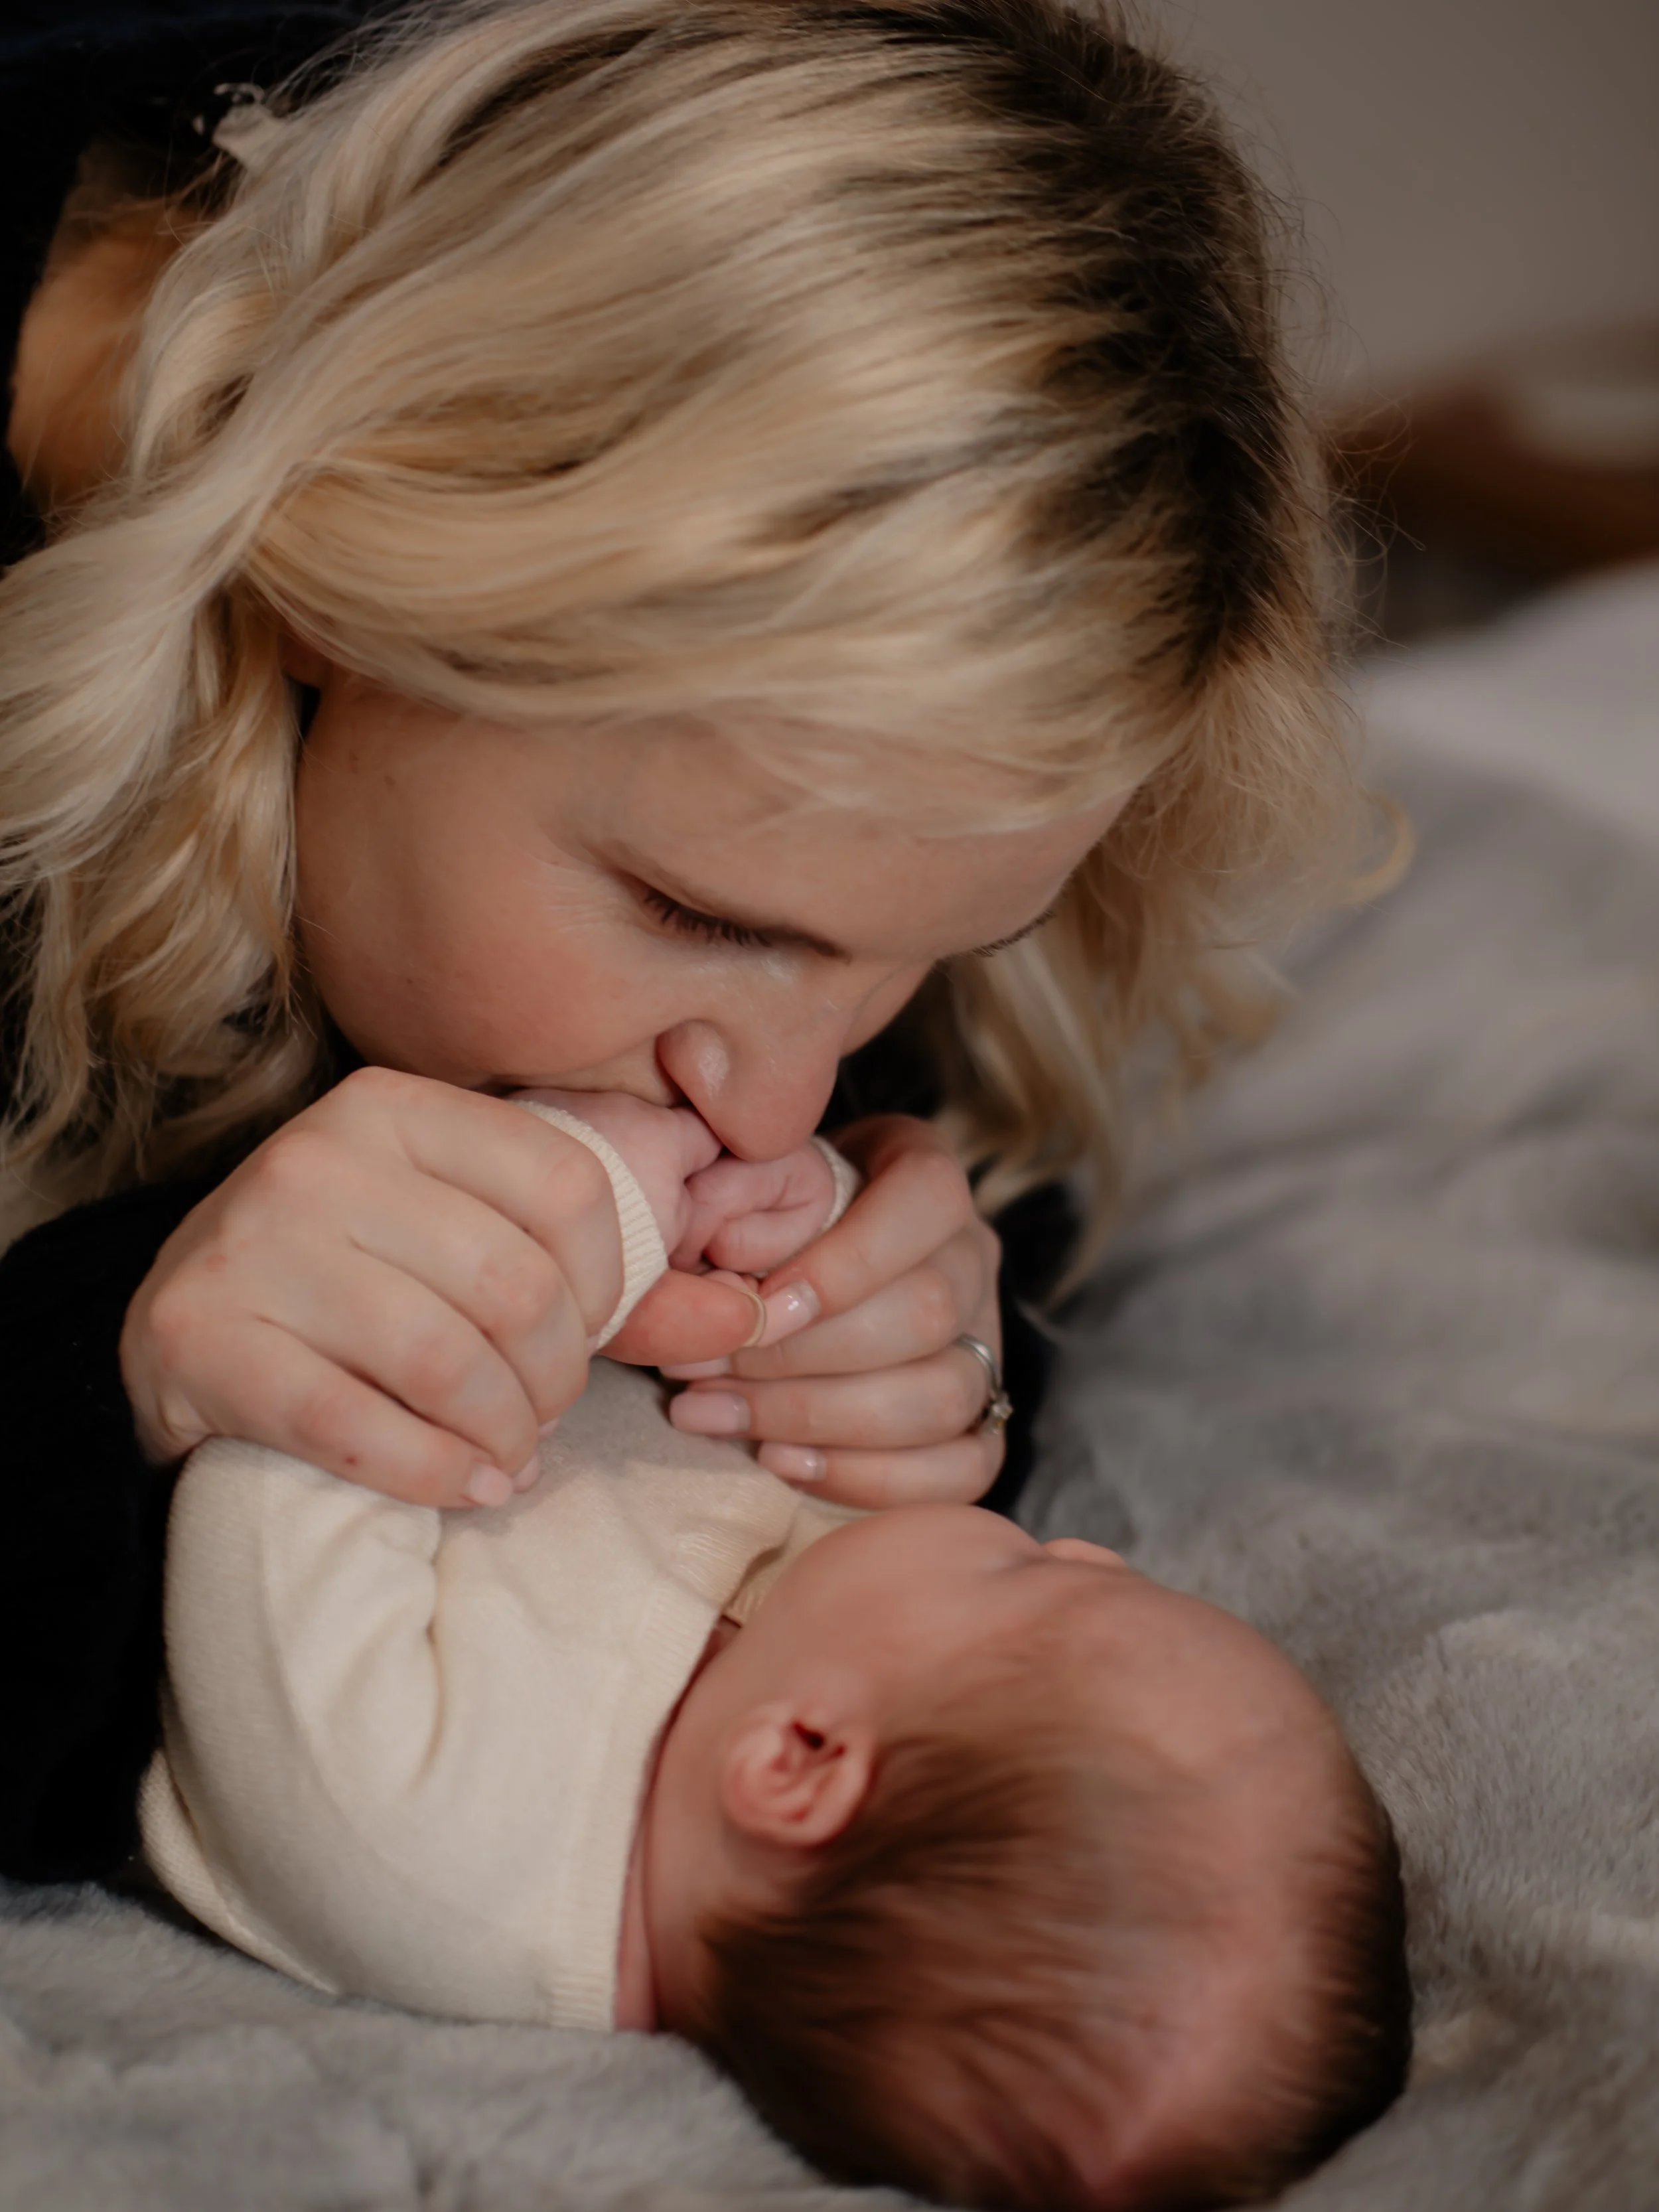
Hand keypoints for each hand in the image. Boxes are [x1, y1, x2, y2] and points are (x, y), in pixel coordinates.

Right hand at [119, 1067, 763, 1506]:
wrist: (183, 1333)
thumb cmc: (364, 1285)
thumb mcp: (478, 1245)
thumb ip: (617, 1286)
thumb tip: (756, 1313)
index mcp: (398, 1107)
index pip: (570, 1188)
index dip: (614, 1282)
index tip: (594, 1331)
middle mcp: (319, 1157)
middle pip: (514, 1284)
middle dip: (557, 1374)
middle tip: (546, 1411)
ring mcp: (252, 1246)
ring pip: (444, 1360)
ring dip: (504, 1433)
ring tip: (509, 1453)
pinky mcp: (201, 1340)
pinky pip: (358, 1427)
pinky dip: (435, 1473)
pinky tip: (462, 1483)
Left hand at [615, 1116, 1006, 1509]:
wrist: (791, 1270)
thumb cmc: (763, 1216)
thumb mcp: (747, 1178)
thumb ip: (737, 1195)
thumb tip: (719, 1256)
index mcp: (926, 1176)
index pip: (928, 1198)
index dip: (847, 1260)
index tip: (759, 1305)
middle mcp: (971, 1257)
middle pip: (928, 1313)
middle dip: (803, 1357)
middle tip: (702, 1372)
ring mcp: (986, 1343)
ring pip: (945, 1396)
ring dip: (819, 1419)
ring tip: (718, 1417)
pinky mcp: (983, 1421)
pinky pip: (962, 1468)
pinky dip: (868, 1477)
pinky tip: (781, 1461)